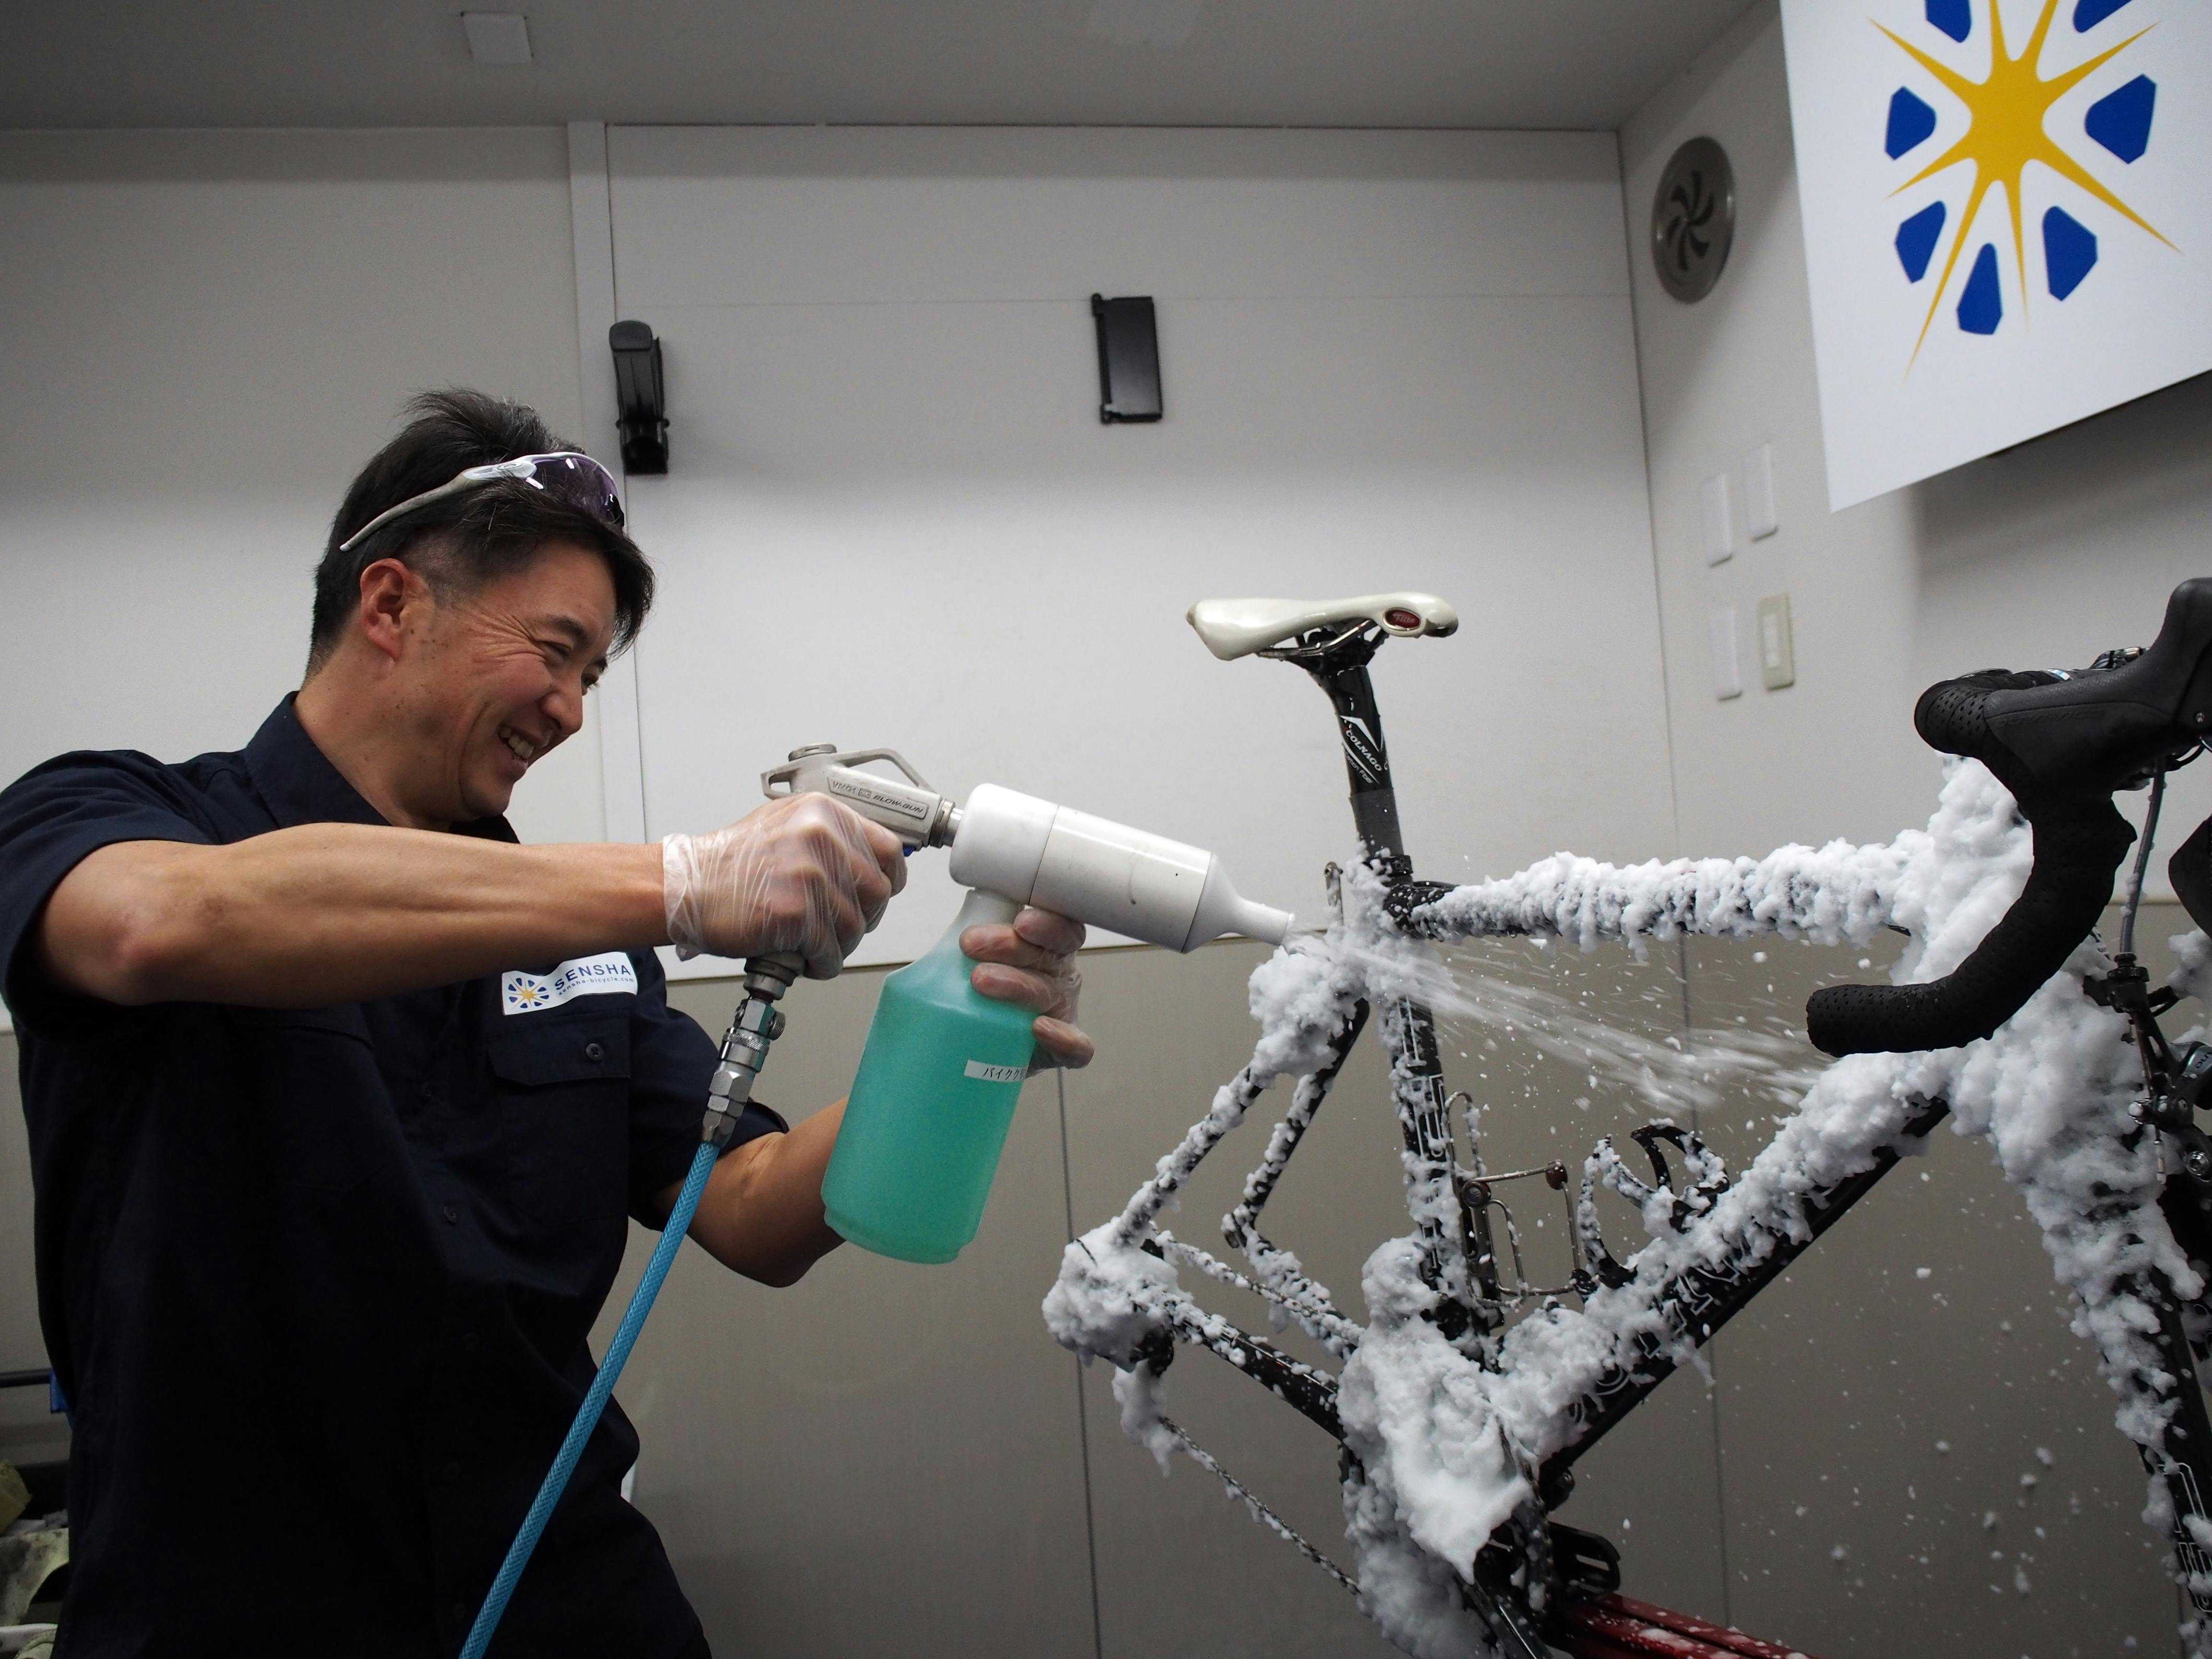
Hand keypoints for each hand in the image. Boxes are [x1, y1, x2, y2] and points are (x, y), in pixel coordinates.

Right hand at [662, 794, 905, 977]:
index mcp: (824, 813)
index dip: (888, 879)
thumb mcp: (787, 827)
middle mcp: (821, 838)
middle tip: (837, 927)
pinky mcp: (796, 913)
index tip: (876, 895)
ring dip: (838, 945)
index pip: (888, 848)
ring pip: (855, 927)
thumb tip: (869, 864)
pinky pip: (830, 951)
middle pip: (877, 892)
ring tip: (813, 945)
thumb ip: (830, 840)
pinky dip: (821, 964)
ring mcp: (809, 875)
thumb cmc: (731, 865)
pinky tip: (805, 959)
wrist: (686, 888)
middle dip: (862, 918)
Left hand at [962, 908, 1093, 1069]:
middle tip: (971, 944)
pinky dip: (1063, 1039)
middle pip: (1048, 954)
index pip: (1056, 925)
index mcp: (1044, 946)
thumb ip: (958, 942)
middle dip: (1011, 945)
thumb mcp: (967, 961)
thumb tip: (912, 925)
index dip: (1045, 920)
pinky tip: (1039, 1029)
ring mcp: (1061, 1011)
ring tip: (981, 980)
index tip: (1019, 920)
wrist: (981, 1051)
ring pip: (1050, 993)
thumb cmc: (978, 997)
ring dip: (1017, 984)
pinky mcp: (1062, 1050)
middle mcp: (1058, 975)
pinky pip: (1076, 1047)